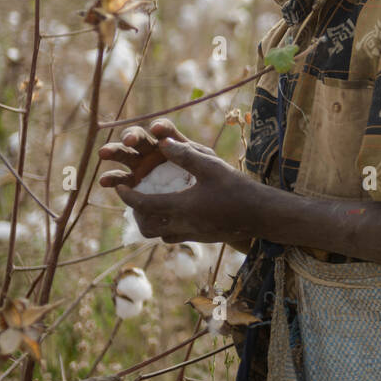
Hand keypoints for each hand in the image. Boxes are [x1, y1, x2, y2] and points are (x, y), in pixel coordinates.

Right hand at [98, 118, 212, 189]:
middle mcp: (153, 151)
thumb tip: (165, 143)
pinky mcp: (133, 185)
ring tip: (104, 154)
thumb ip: (188, 154)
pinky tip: (105, 181)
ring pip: (124, 155)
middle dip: (131, 136)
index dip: (160, 127)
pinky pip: (120, 181)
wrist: (203, 206)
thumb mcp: (205, 165)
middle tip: (128, 140)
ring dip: (113, 152)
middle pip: (138, 138)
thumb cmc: (207, 181)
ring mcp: (141, 167)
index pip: (164, 129)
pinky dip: (112, 179)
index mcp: (171, 142)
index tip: (158, 129)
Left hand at [112, 137, 259, 245]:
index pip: (143, 204)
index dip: (127, 195)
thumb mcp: (212, 166)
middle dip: (135, 212)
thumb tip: (162, 142)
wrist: (261, 215)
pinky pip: (175, 237)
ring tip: (152, 205)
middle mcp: (183, 224)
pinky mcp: (202, 238)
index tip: (119, 185)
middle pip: (146, 226)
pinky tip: (174, 215)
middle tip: (135, 195)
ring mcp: (192, 234)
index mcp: (181, 206)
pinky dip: (167, 227)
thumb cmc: (237, 188)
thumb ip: (186, 155)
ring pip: (159, 234)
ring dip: (150, 222)